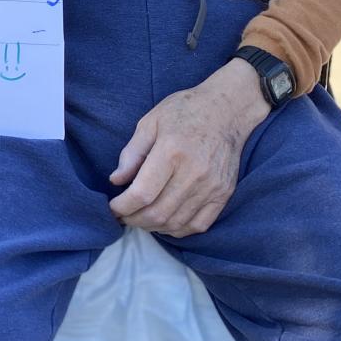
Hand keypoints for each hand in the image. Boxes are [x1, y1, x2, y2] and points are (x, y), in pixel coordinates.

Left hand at [107, 60, 269, 237]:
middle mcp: (194, 173)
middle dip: (133, 220)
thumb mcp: (150, 122)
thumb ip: (131, 153)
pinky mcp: (224, 194)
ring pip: (175, 223)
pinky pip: (198, 225)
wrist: (228, 110)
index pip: (141, 194)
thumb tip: (116, 181)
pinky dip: (177, 230)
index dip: (122, 207)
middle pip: (157, 213)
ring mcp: (212, 186)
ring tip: (140, 218)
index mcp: (171, 152)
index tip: (112, 207)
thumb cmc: (185, 111)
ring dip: (152, 227)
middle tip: (123, 216)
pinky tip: (164, 221)